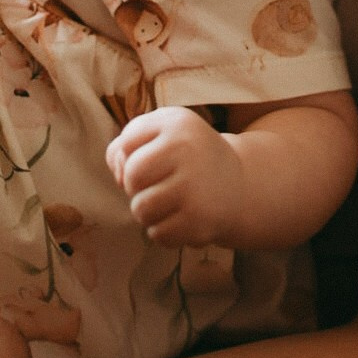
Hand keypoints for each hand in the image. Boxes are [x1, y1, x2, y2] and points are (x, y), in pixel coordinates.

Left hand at [105, 106, 242, 246]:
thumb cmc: (189, 155)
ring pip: (140, 209)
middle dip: (136, 187)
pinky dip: (163, 231)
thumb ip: (128, 141)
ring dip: (147, 212)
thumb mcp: (164, 131)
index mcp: (177, 123)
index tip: (150, 162)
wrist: (239, 184)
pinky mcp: (199, 221)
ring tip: (167, 203)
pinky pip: (157, 234)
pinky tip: (181, 218)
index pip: (126, 145)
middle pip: (131, 177)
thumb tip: (119, 174)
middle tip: (156, 185)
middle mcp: (187, 150)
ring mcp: (194, 187)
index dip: (129, 158)